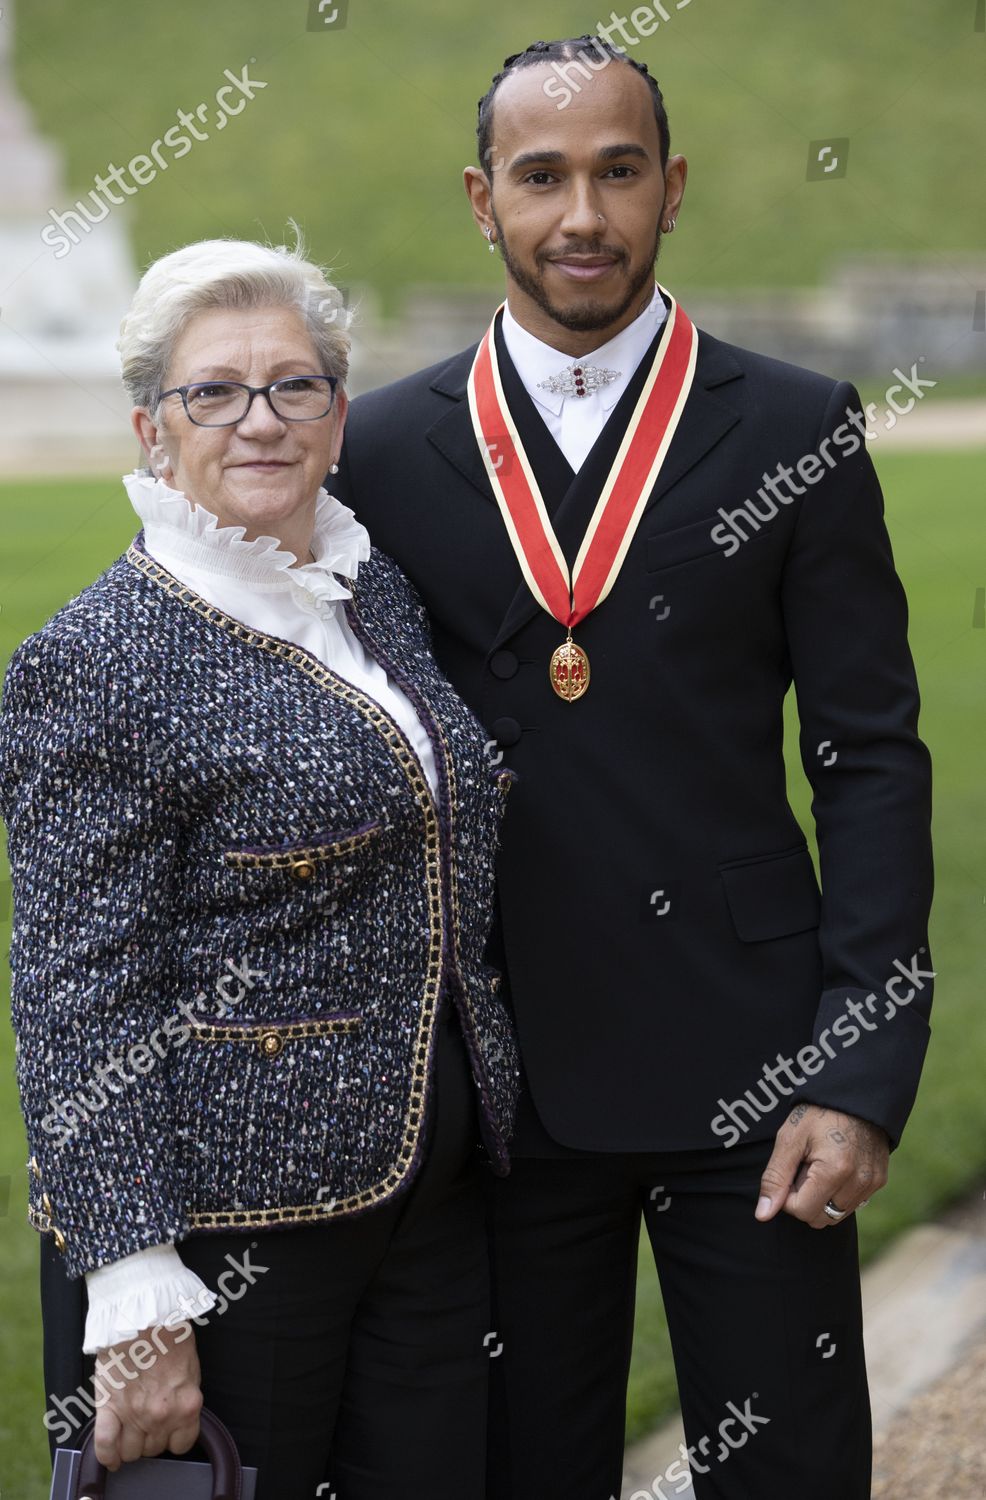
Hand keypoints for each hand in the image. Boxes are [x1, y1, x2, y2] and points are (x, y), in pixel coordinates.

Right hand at [93, 1322, 202, 1470]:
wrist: (142, 1313)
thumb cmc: (169, 1333)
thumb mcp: (190, 1367)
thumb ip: (183, 1396)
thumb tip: (178, 1412)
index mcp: (187, 1404)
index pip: (181, 1444)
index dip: (172, 1438)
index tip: (167, 1431)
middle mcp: (162, 1415)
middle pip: (153, 1449)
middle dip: (150, 1438)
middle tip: (146, 1421)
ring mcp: (134, 1414)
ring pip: (130, 1452)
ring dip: (129, 1446)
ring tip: (128, 1432)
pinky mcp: (109, 1406)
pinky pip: (105, 1445)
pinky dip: (107, 1455)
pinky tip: (110, 1457)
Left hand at [755, 1104, 888, 1228]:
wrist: (854, 1093)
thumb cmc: (818, 1112)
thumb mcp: (790, 1138)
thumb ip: (775, 1178)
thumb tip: (763, 1215)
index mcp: (834, 1170)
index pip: (802, 1211)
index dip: (788, 1196)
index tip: (790, 1171)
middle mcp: (859, 1182)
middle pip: (820, 1218)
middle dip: (805, 1199)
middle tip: (805, 1167)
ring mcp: (872, 1183)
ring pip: (836, 1215)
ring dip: (822, 1198)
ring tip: (820, 1165)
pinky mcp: (879, 1181)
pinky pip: (852, 1204)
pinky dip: (838, 1193)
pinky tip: (835, 1167)